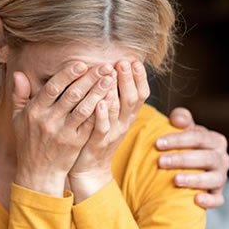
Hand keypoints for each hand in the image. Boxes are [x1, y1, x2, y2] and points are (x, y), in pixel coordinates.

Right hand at [12, 63, 114, 196]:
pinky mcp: (76, 143)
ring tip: (110, 79)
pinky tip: (110, 99)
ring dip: (98, 92)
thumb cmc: (28, 141)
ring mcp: (63, 133)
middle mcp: (48, 121)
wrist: (38, 172)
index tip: (81, 64)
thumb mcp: (18, 118)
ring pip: (84, 109)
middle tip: (104, 66)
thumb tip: (19, 74)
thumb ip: (19, 95)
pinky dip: (100, 111)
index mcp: (34, 112)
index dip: (67, 75)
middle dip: (89, 79)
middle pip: (72, 95)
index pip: (52, 88)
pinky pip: (90, 124)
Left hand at [69, 60, 150, 201]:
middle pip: (131, 98)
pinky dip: (102, 115)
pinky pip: (102, 128)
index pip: (140, 93)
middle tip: (124, 61)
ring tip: (112, 73)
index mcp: (127, 116)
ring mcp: (111, 133)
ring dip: (115, 91)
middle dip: (129, 79)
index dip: (139, 77)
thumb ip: (113, 96)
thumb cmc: (95, 136)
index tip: (134, 60)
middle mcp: (123, 123)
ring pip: (118, 110)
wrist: (88, 169)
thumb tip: (111, 71)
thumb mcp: (109, 116)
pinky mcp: (98, 143)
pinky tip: (99, 102)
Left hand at [155, 107, 228, 208]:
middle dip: (183, 159)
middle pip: (207, 158)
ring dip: (195, 179)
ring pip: (215, 179)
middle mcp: (222, 159)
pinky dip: (209, 200)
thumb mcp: (182, 131)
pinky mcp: (217, 195)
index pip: (200, 137)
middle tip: (160, 162)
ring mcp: (220, 178)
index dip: (179, 139)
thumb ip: (181, 119)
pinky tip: (196, 199)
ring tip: (175, 180)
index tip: (157, 143)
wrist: (184, 170)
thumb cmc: (182, 146)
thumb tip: (177, 119)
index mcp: (215, 141)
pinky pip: (218, 199)